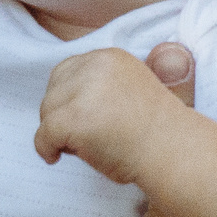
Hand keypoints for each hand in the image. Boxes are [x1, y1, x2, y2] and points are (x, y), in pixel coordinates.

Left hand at [32, 41, 195, 184]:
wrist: (173, 152)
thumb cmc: (154, 133)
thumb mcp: (127, 92)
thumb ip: (99, 87)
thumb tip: (59, 98)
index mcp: (109, 58)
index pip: (67, 71)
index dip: (67, 98)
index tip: (78, 119)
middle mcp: (95, 66)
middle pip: (54, 90)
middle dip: (60, 115)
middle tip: (82, 137)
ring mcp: (84, 91)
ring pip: (47, 112)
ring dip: (57, 132)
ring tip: (83, 147)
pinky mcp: (74, 118)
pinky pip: (43, 134)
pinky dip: (45, 148)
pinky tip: (55, 158)